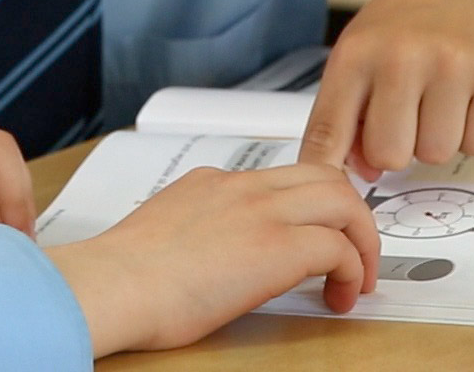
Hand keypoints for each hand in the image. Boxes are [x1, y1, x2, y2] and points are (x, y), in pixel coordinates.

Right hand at [46, 163, 378, 355]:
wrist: (111, 285)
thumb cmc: (122, 277)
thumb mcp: (166, 233)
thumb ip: (199, 230)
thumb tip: (217, 259)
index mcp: (213, 183)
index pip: (281, 178)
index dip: (311, 206)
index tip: (318, 235)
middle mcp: (242, 187)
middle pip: (324, 175)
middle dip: (351, 214)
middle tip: (353, 252)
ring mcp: (261, 212)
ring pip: (343, 199)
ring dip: (362, 239)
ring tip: (356, 278)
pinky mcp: (277, 247)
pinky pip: (338, 247)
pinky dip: (351, 272)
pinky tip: (337, 298)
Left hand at [299, 0, 473, 178]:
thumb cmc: (402, 32)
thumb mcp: (359, 58)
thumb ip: (347, 118)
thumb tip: (365, 174)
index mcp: (356, 53)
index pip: (329, 130)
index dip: (325, 169)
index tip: (326, 192)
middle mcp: (401, 55)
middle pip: (390, 156)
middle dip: (397, 147)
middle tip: (406, 114)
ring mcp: (452, 63)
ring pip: (437, 155)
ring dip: (436, 139)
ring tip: (436, 99)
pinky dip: (473, 133)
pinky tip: (466, 97)